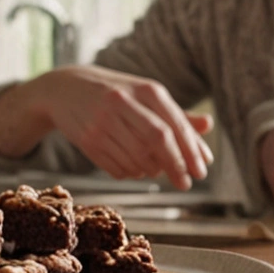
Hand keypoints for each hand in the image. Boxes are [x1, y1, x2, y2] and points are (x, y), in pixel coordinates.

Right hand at [0, 65, 213, 190]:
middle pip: (158, 141)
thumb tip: (208, 126)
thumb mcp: (145, 96)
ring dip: (152, 171)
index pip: (174, 125)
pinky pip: (118, 168)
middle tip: (186, 183)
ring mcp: (103, 121)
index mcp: (145, 89)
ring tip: (155, 169)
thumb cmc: (116, 93)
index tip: (202, 171)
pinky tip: (133, 166)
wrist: (65, 89)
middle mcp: (123, 102)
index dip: (191, 151)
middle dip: (176, 166)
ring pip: (138, 158)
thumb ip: (176, 113)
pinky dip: (131, 173)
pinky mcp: (88, 140)